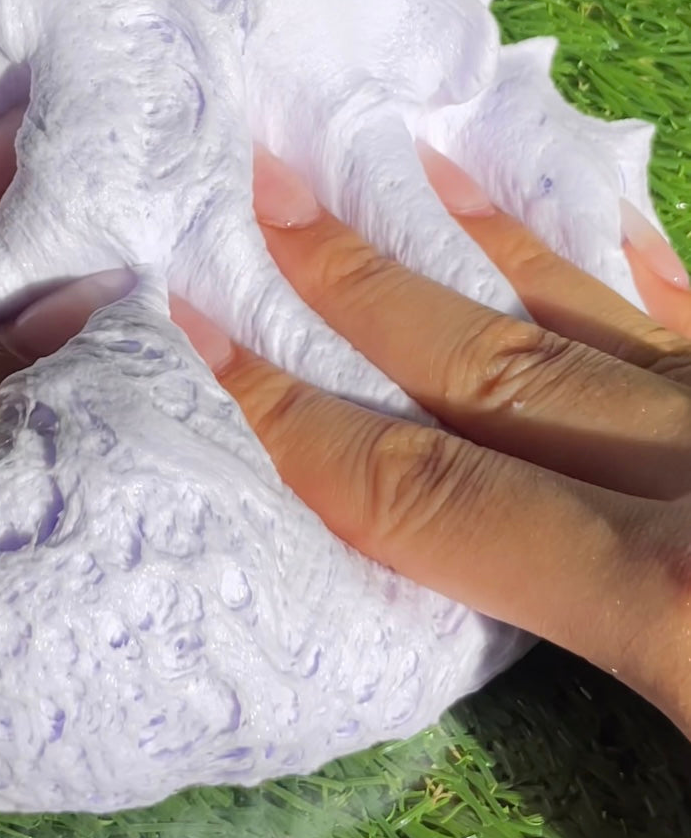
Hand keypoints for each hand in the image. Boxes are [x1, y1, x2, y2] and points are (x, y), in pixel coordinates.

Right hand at [175, 146, 690, 737]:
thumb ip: (589, 674)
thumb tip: (459, 619)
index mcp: (670, 598)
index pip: (421, 488)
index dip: (290, 413)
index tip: (194, 327)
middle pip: (486, 366)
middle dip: (355, 277)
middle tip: (265, 185)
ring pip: (597, 316)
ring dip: (487, 239)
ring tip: (407, 163)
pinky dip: (634, 267)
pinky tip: (588, 225)